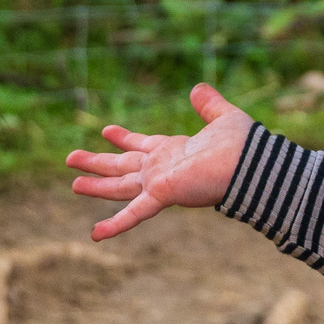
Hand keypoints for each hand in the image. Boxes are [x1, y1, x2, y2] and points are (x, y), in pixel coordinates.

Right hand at [65, 82, 254, 239]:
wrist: (252, 165)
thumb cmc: (243, 145)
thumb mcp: (223, 117)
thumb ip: (209, 104)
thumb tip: (198, 88)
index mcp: (173, 150)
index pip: (142, 144)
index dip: (123, 137)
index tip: (105, 130)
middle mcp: (161, 168)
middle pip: (122, 166)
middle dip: (97, 163)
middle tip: (71, 158)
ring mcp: (159, 183)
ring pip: (119, 186)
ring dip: (96, 186)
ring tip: (73, 184)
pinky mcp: (162, 194)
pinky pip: (133, 212)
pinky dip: (114, 224)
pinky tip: (94, 235)